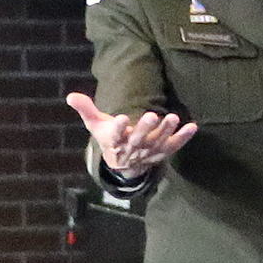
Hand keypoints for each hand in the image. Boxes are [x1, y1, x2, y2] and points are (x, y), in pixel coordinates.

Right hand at [66, 93, 193, 178]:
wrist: (123, 166)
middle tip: (152, 115)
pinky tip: (193, 127)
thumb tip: (70, 96)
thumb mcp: (95, 124)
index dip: (118, 128)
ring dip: (167, 131)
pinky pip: (174, 146)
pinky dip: (183, 138)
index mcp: (115, 141)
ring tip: (174, 117)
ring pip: (158, 142)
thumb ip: (85, 109)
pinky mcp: (162, 152)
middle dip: (146, 128)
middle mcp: (132, 148)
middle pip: (139, 139)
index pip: (115, 135)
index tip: (121, 118)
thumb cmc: (109, 139)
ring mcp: (149, 151)